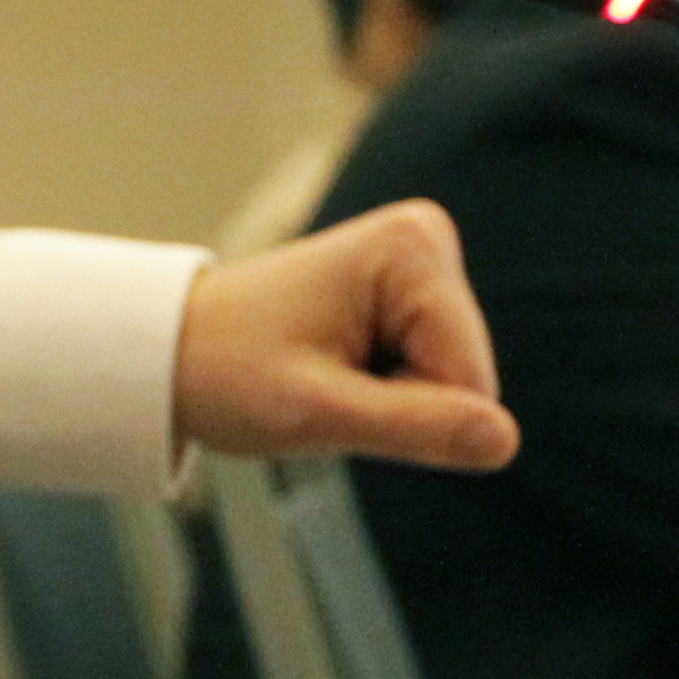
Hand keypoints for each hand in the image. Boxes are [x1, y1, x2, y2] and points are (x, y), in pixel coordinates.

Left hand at [172, 200, 517, 471]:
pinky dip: (388, 387)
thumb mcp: (316, 413)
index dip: (404, 412)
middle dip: (401, 404)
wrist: (174, 349)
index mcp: (412, 249)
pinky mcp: (415, 288)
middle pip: (469, 377)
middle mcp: (428, 237)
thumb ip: (415, 427)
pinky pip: (437, 370)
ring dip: (393, 398)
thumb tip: (504, 441)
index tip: (330, 386)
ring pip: (457, 381)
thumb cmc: (228, 374)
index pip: (469, 382)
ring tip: (325, 372)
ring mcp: (423, 260)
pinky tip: (338, 364)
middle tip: (324, 384)